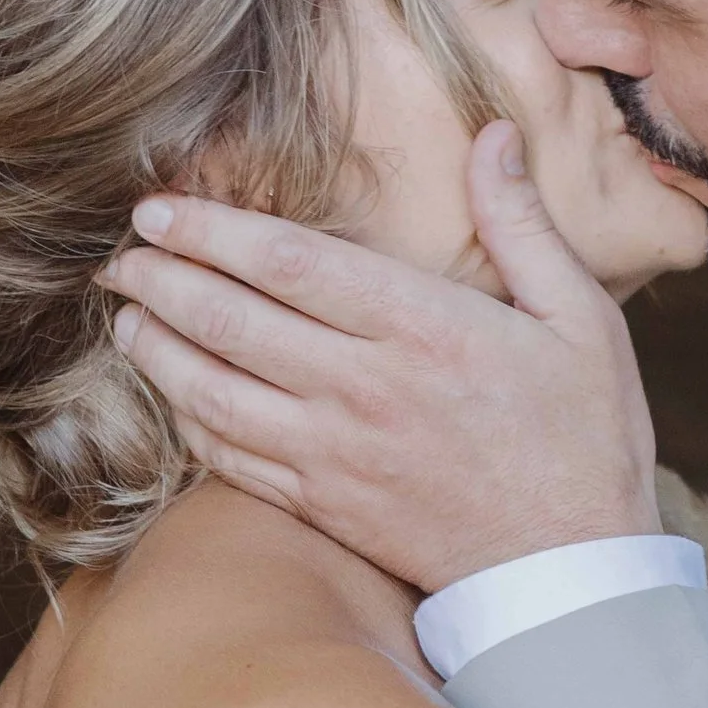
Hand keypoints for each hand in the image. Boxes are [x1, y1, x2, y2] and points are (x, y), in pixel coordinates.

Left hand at [99, 124, 662, 594]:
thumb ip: (523, 224)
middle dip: (162, 280)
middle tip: (122, 254)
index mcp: (422, 327)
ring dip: (158, 350)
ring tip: (127, 316)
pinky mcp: (322, 505)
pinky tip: (174, 394)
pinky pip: (231, 459)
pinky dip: (189, 421)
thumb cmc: (585, 438)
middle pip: (229, 321)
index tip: (161, 208)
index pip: (287, 262)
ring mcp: (333, 454)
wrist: (571, 571)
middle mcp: (363, 388)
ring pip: (212, 393)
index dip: (211, 230)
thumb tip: (494, 135)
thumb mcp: (581, 317)